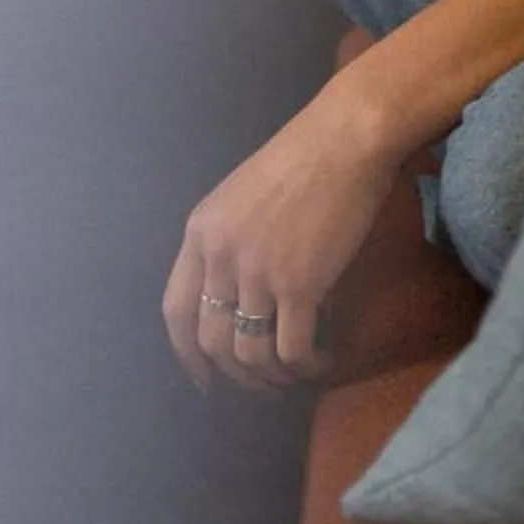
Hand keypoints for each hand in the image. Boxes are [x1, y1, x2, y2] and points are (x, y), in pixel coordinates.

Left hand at [161, 90, 404, 394]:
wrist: (347, 138)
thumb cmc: (304, 157)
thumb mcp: (244, 196)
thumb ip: (232, 244)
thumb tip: (242, 302)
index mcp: (200, 230)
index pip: (176, 310)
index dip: (187, 354)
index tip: (205, 379)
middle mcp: (220, 256)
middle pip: (212, 342)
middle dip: (237, 376)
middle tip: (264, 384)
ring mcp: (257, 273)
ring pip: (250, 355)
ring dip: (273, 377)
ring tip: (297, 372)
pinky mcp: (298, 286)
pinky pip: (292, 350)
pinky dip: (307, 366)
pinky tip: (324, 359)